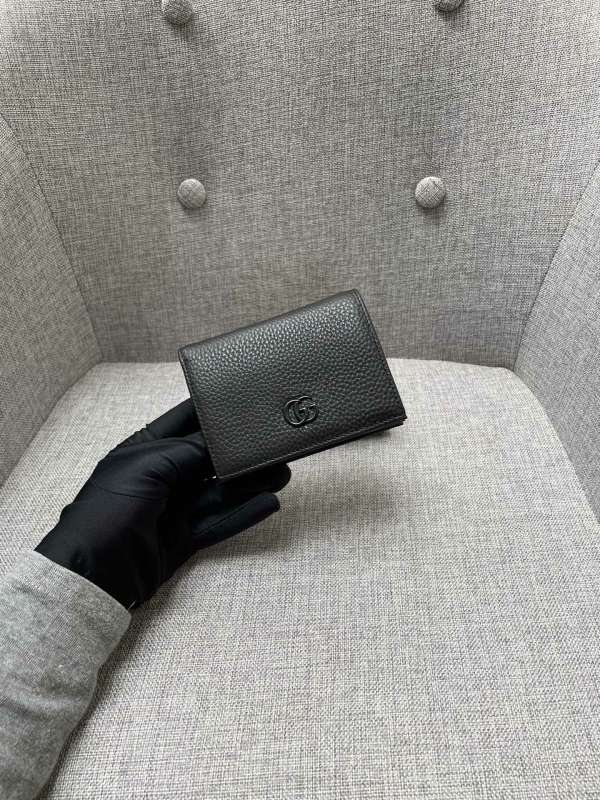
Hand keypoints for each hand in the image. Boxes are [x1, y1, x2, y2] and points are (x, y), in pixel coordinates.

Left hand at [35, 400, 289, 608]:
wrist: (93, 574)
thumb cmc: (109, 510)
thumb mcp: (147, 468)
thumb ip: (188, 452)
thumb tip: (223, 441)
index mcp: (144, 450)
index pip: (184, 422)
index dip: (212, 412)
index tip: (244, 400)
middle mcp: (162, 476)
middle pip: (209, 459)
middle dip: (240, 452)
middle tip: (275, 444)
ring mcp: (174, 508)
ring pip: (220, 491)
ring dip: (250, 483)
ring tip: (282, 473)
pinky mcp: (184, 538)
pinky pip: (220, 521)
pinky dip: (244, 513)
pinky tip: (269, 503)